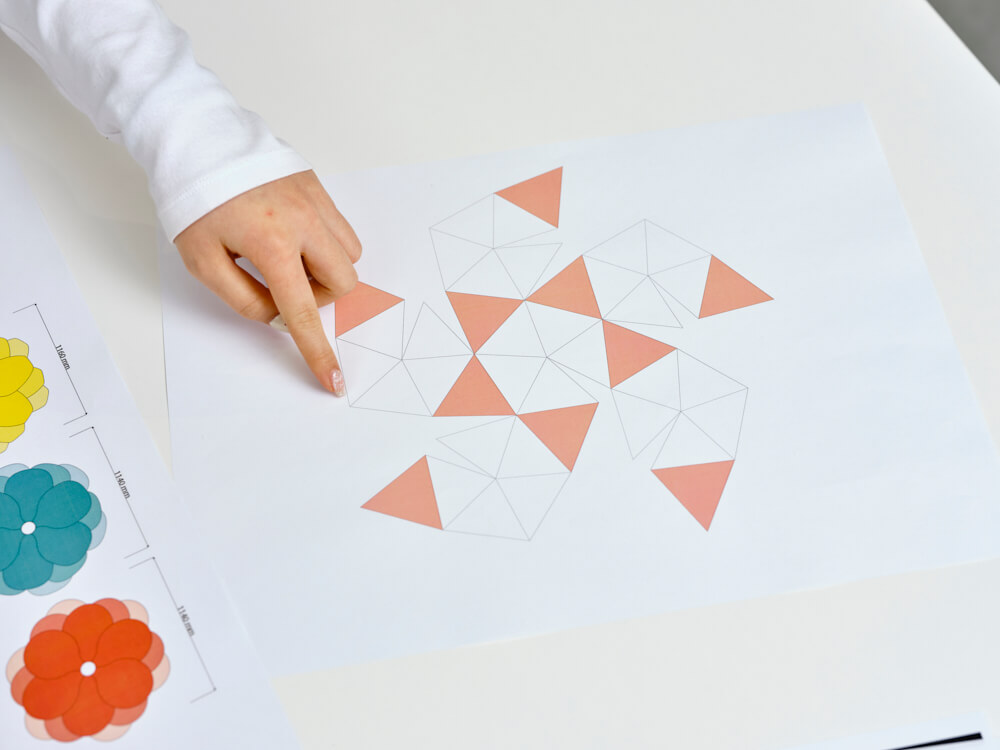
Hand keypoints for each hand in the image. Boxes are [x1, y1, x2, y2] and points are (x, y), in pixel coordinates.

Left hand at [174, 170, 360, 395]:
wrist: (197, 141)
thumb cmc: (195, 201)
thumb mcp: (202, 261)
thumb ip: (243, 298)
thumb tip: (279, 316)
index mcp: (270, 244)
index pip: (303, 312)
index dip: (318, 352)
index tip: (334, 381)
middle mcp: (303, 223)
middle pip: (342, 282)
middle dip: (320, 296)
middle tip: (286, 286)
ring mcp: (315, 202)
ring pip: (350, 255)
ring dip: (326, 269)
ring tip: (291, 258)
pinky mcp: (318, 188)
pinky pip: (342, 229)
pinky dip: (327, 244)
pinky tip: (297, 236)